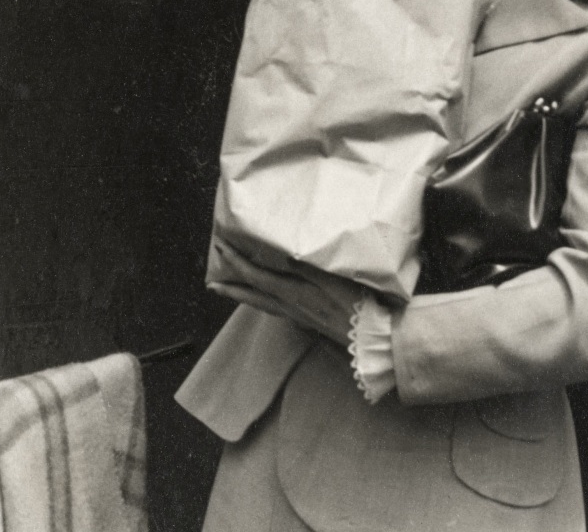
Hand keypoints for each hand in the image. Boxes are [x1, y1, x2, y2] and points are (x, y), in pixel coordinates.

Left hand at [209, 237, 366, 344]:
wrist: (376, 338)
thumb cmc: (358, 304)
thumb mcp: (332, 278)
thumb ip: (306, 264)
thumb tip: (281, 250)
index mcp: (294, 293)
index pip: (256, 276)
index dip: (237, 262)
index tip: (221, 248)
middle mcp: (291, 307)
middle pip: (253, 296)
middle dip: (231, 287)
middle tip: (211, 284)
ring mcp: (300, 317)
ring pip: (264, 306)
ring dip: (245, 296)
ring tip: (230, 292)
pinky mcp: (310, 323)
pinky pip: (278, 311)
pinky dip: (265, 303)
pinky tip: (267, 302)